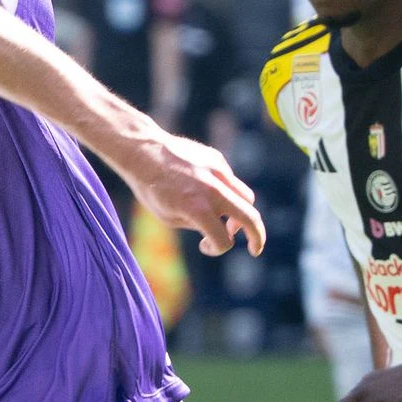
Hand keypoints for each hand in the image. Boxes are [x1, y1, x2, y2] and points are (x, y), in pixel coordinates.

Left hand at [109, 129, 264, 255]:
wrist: (144, 151)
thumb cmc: (152, 189)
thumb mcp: (169, 217)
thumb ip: (198, 224)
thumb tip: (220, 227)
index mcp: (198, 209)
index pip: (223, 240)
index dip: (216, 249)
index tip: (204, 245)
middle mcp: (213, 190)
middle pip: (251, 218)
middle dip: (257, 237)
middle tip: (255, 249)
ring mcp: (219, 172)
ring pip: (246, 198)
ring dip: (242, 213)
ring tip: (227, 221)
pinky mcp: (218, 160)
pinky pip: (231, 181)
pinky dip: (225, 192)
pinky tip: (204, 191)